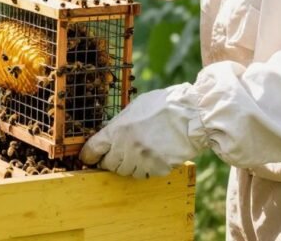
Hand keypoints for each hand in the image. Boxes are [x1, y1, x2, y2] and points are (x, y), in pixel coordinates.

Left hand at [80, 84, 205, 177]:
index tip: (88, 159)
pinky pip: (145, 175)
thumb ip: (119, 123)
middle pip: (109, 165)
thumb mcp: (134, 108)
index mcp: (118, 130)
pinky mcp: (157, 169)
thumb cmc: (164, 106)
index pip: (93, 150)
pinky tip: (153, 156)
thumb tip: (108, 134)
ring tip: (139, 153)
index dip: (88, 156)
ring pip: (126, 172)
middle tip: (117, 155)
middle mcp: (127, 148)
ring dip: (129, 165)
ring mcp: (142, 160)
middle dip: (111, 161)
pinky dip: (146, 169)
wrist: (192, 115)